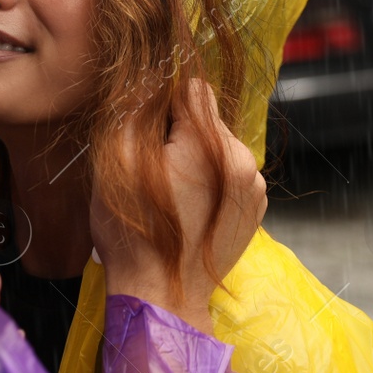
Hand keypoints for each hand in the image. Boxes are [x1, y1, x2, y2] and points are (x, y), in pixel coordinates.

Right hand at [91, 78, 267, 334]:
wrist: (162, 295)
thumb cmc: (134, 231)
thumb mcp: (117, 161)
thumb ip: (137, 110)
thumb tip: (151, 77)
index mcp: (210, 141)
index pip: (193, 88)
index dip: (164, 106)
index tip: (148, 135)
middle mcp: (241, 159)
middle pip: (207, 121)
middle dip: (180, 135)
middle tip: (154, 172)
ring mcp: (253, 187)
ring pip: (219, 150)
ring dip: (197, 161)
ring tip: (172, 196)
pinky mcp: (255, 211)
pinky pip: (230, 178)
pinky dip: (211, 185)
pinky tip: (190, 210)